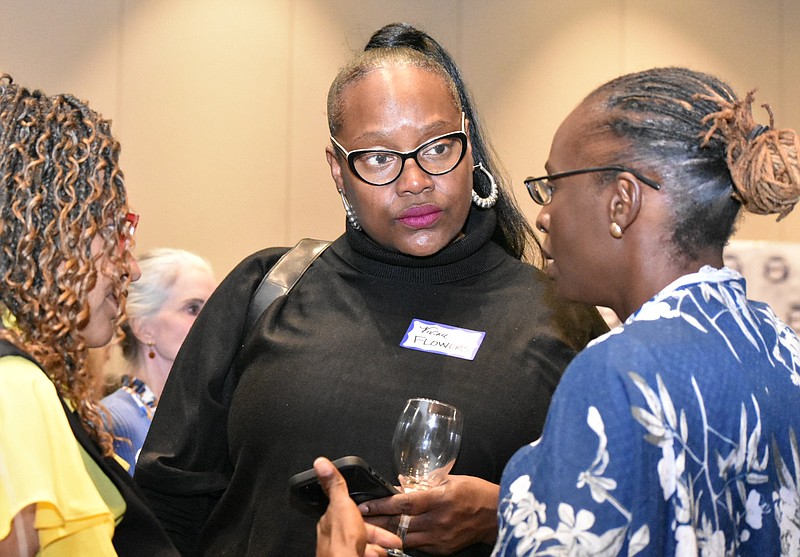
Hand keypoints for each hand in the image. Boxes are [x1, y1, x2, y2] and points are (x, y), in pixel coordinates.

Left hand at [314, 457, 403, 556]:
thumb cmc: (342, 543)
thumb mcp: (342, 505)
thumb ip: (335, 485)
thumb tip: (320, 462)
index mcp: (332, 520)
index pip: (351, 513)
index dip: (368, 513)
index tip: (379, 515)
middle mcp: (335, 537)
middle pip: (363, 530)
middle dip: (379, 533)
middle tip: (391, 538)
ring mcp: (344, 551)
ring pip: (368, 544)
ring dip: (379, 545)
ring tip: (383, 550)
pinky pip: (368, 554)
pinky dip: (375, 553)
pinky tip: (375, 555)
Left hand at [359, 475, 499, 553]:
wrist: (496, 515)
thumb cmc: (475, 492)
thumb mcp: (451, 479)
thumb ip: (424, 483)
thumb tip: (400, 485)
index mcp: (439, 499)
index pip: (404, 504)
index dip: (382, 505)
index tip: (366, 505)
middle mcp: (438, 520)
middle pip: (400, 524)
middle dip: (377, 521)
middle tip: (360, 519)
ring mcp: (440, 538)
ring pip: (406, 538)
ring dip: (386, 533)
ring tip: (369, 529)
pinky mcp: (443, 550)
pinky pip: (418, 546)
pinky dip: (404, 541)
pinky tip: (391, 537)